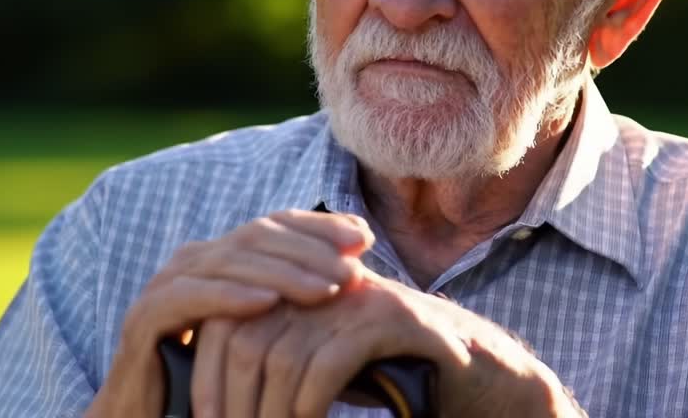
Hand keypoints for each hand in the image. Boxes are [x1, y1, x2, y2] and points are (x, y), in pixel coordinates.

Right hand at [84, 210, 374, 417]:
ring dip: (281, 274)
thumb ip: (298, 297)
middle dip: (309, 249)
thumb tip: (360, 268)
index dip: (319, 227)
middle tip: (351, 268)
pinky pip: (191, 297)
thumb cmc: (221, 376)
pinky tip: (267, 303)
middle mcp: (193, 259)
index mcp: (222, 255)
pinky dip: (230, 297)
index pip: (276, 224)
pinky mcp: (146, 316)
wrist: (154, 416)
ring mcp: (166, 283)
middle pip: (257, 236)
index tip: (364, 239)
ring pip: (229, 262)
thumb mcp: (267, 330)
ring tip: (324, 289)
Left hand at [191, 267, 583, 417]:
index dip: (209, 369)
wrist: (488, 383)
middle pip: (249, 333)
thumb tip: (224, 400)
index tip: (200, 417)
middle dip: (228, 396)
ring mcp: (363, 297)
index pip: (234, 317)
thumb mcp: (334, 370)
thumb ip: (288, 369)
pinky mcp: (395, 320)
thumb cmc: (406, 383)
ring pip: (281, 351)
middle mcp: (330, 283)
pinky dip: (306, 404)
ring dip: (264, 412)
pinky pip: (328, 360)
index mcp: (308, 288)